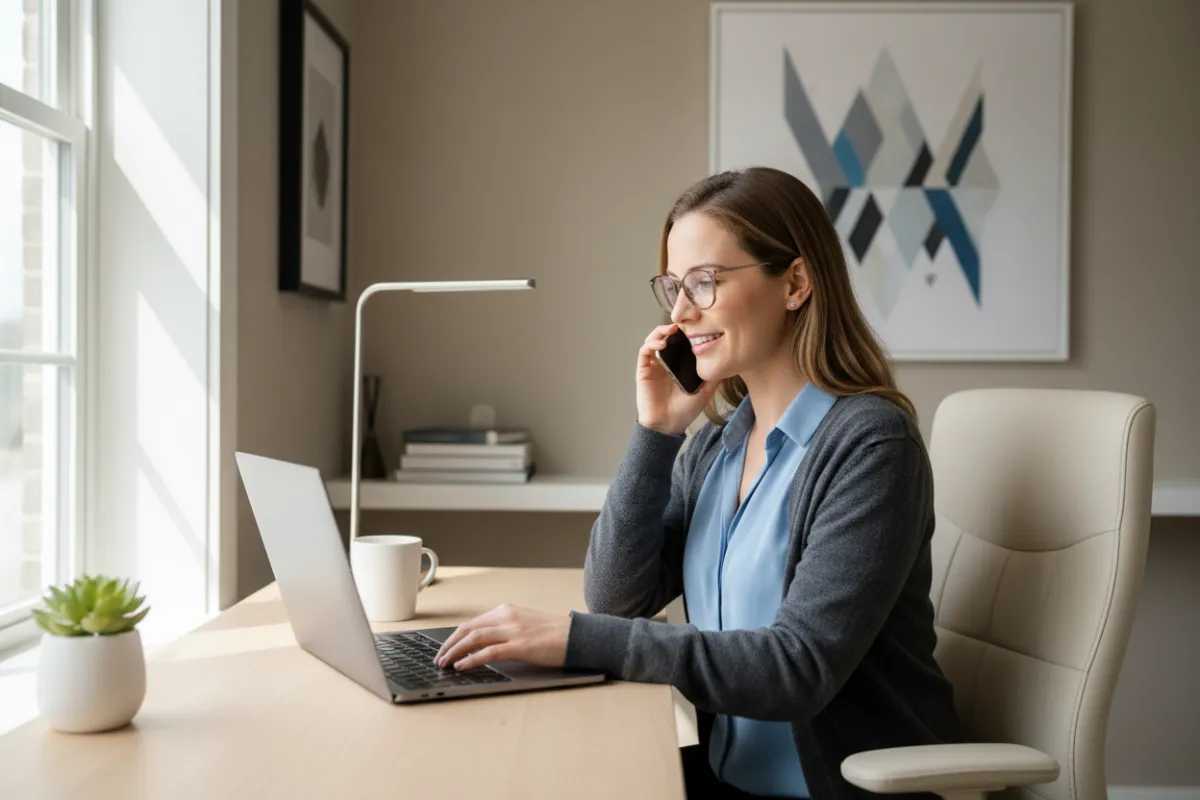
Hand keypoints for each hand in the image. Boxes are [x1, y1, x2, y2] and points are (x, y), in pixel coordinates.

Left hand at [434, 604, 570, 670]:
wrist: (579, 636)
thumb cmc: (555, 634)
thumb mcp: (525, 624)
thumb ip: (506, 629)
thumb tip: (484, 644)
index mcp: (507, 610)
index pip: (472, 623)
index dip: (455, 637)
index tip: (445, 649)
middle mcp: (507, 617)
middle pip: (468, 629)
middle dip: (449, 644)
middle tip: (438, 658)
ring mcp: (514, 630)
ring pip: (474, 638)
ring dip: (455, 651)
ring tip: (444, 663)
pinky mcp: (521, 646)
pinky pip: (489, 652)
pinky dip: (472, 659)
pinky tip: (462, 666)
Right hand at [637, 323, 719, 434]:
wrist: (668, 425)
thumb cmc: (685, 411)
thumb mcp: (706, 391)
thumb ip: (714, 377)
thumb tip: (729, 363)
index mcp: (680, 365)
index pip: (682, 342)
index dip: (687, 331)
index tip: (697, 324)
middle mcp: (667, 362)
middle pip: (667, 336)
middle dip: (674, 326)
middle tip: (684, 322)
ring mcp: (654, 365)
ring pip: (654, 339)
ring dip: (661, 331)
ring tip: (672, 330)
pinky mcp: (644, 370)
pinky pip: (645, 351)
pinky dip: (651, 344)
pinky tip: (662, 345)